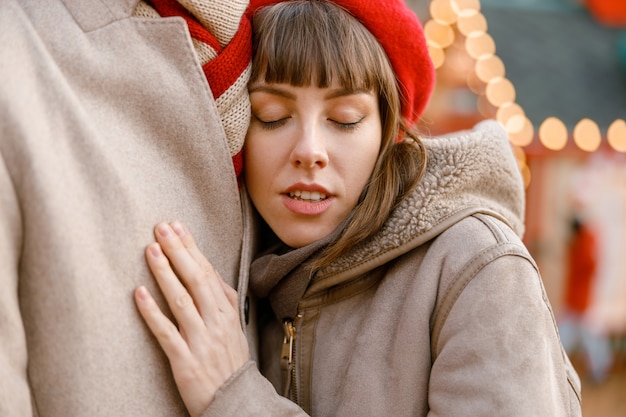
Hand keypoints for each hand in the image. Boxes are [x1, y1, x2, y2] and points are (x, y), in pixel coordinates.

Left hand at [134, 221, 249, 416]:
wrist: (235, 401)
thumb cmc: (231, 362)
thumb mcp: (235, 327)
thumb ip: (225, 301)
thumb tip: (213, 275)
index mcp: (227, 311)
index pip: (208, 271)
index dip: (192, 247)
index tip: (178, 226)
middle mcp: (216, 321)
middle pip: (196, 279)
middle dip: (178, 250)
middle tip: (161, 227)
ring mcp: (201, 340)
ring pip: (181, 300)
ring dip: (165, 273)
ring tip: (151, 249)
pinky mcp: (185, 360)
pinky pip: (166, 332)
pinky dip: (152, 312)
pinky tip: (139, 293)